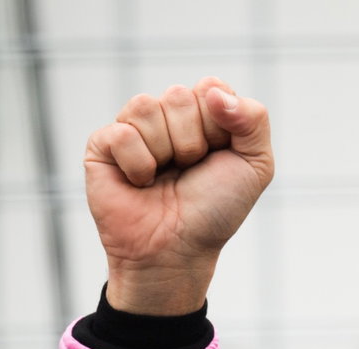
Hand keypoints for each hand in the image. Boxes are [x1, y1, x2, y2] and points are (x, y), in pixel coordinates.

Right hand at [83, 76, 274, 313]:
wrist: (178, 250)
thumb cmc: (214, 211)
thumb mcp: (256, 166)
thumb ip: (254, 119)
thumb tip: (214, 90)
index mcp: (203, 115)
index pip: (210, 87)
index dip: (219, 125)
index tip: (218, 156)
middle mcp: (167, 117)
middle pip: (179, 95)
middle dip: (193, 142)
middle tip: (189, 172)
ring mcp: (133, 128)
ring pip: (147, 107)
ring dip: (165, 152)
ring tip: (164, 177)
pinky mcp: (102, 145)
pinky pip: (122, 133)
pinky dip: (138, 165)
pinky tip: (140, 183)